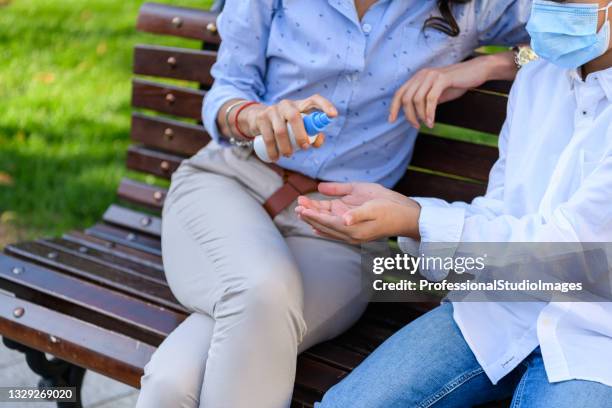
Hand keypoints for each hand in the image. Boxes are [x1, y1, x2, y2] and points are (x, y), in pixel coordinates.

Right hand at [240, 95, 337, 161]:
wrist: (257, 118)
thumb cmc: (285, 124)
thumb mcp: (299, 126)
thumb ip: (312, 134)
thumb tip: (318, 142)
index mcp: (300, 105)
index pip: (314, 100)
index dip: (325, 105)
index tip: (334, 115)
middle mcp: (287, 105)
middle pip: (295, 117)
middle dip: (301, 135)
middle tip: (304, 148)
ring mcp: (272, 110)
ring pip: (280, 131)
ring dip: (286, 147)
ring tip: (288, 156)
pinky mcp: (261, 118)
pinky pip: (268, 137)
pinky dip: (273, 151)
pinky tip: (275, 158)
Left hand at [295, 182, 420, 243]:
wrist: (407, 217)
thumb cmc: (391, 208)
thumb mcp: (373, 204)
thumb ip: (356, 211)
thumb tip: (342, 218)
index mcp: (353, 228)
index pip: (326, 221)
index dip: (312, 214)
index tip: (300, 207)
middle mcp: (351, 234)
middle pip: (324, 225)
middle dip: (310, 215)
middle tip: (297, 205)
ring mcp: (353, 234)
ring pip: (328, 227)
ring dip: (314, 220)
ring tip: (301, 211)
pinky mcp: (356, 231)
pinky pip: (335, 231)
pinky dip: (323, 228)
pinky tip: (315, 228)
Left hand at [389, 52, 516, 128]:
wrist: (477, 71)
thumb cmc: (457, 83)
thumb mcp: (437, 93)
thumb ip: (425, 101)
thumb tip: (415, 116)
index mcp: (418, 77)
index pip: (399, 93)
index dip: (393, 107)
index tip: (391, 121)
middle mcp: (422, 75)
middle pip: (406, 98)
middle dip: (409, 115)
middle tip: (416, 126)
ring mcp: (431, 75)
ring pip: (416, 100)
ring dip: (420, 116)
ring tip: (427, 124)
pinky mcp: (442, 79)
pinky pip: (430, 99)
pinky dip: (429, 113)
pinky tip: (432, 122)